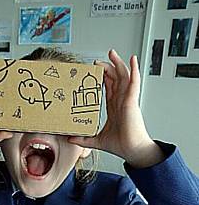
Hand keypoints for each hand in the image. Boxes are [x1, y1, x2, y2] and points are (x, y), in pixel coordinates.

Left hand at [68, 50, 163, 167]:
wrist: (131, 150)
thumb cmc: (121, 145)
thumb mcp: (96, 141)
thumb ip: (84, 140)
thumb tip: (70, 139)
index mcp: (114, 107)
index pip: (109, 87)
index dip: (102, 78)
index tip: (94, 71)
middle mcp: (121, 101)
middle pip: (115, 78)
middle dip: (107, 67)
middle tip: (97, 61)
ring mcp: (127, 99)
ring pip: (123, 76)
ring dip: (118, 63)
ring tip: (111, 53)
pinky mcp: (131, 101)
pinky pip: (134, 82)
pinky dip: (134, 70)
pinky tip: (132, 60)